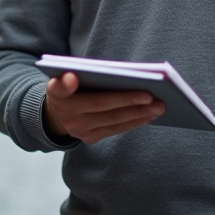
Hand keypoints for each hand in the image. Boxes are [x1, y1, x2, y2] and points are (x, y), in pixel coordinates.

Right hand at [42, 72, 164, 144]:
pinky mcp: (90, 138)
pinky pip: (115, 129)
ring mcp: (79, 130)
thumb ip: (70, 76)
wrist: (56, 115)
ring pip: (113, 120)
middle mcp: (67, 115)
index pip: (62, 87)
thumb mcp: (61, 79)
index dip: (68, 84)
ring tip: (158, 106)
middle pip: (102, 106)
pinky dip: (133, 121)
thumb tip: (78, 77)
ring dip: (138, 113)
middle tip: (153, 96)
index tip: (73, 77)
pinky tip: (148, 115)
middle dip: (129, 101)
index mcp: (58, 94)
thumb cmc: (68, 89)